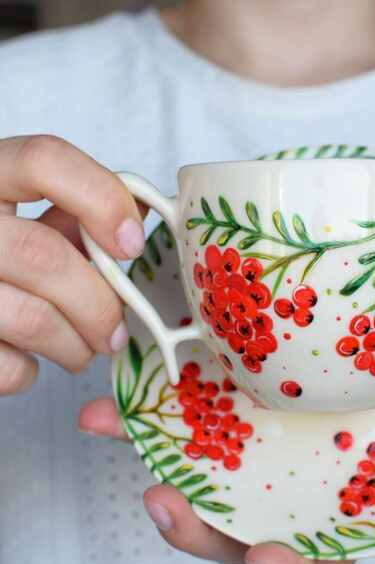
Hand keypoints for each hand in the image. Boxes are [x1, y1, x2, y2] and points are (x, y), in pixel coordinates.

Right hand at [0, 135, 144, 394]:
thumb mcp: (23, 216)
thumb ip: (74, 210)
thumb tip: (141, 210)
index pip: (44, 160)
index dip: (102, 200)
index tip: (132, 244)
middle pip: (45, 256)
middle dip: (98, 306)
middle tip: (116, 333)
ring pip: (32, 318)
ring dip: (76, 346)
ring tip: (84, 350)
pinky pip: (3, 365)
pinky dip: (29, 372)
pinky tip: (29, 361)